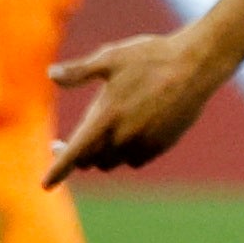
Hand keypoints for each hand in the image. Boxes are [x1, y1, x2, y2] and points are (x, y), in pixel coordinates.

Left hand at [45, 29, 228, 183]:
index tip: (45, 185)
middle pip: (91, 161)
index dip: (58, 170)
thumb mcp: (111, 58)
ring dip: (101, 155)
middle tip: (65, 144)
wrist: (197, 65)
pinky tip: (127, 135)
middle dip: (77, 156)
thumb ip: (78, 71)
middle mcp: (125, 136)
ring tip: (99, 137)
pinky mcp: (163, 144)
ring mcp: (146, 142)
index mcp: (106, 117)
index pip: (75, 153)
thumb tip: (51, 75)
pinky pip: (136, 159)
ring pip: (113, 162)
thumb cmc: (152, 57)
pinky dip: (126, 153)